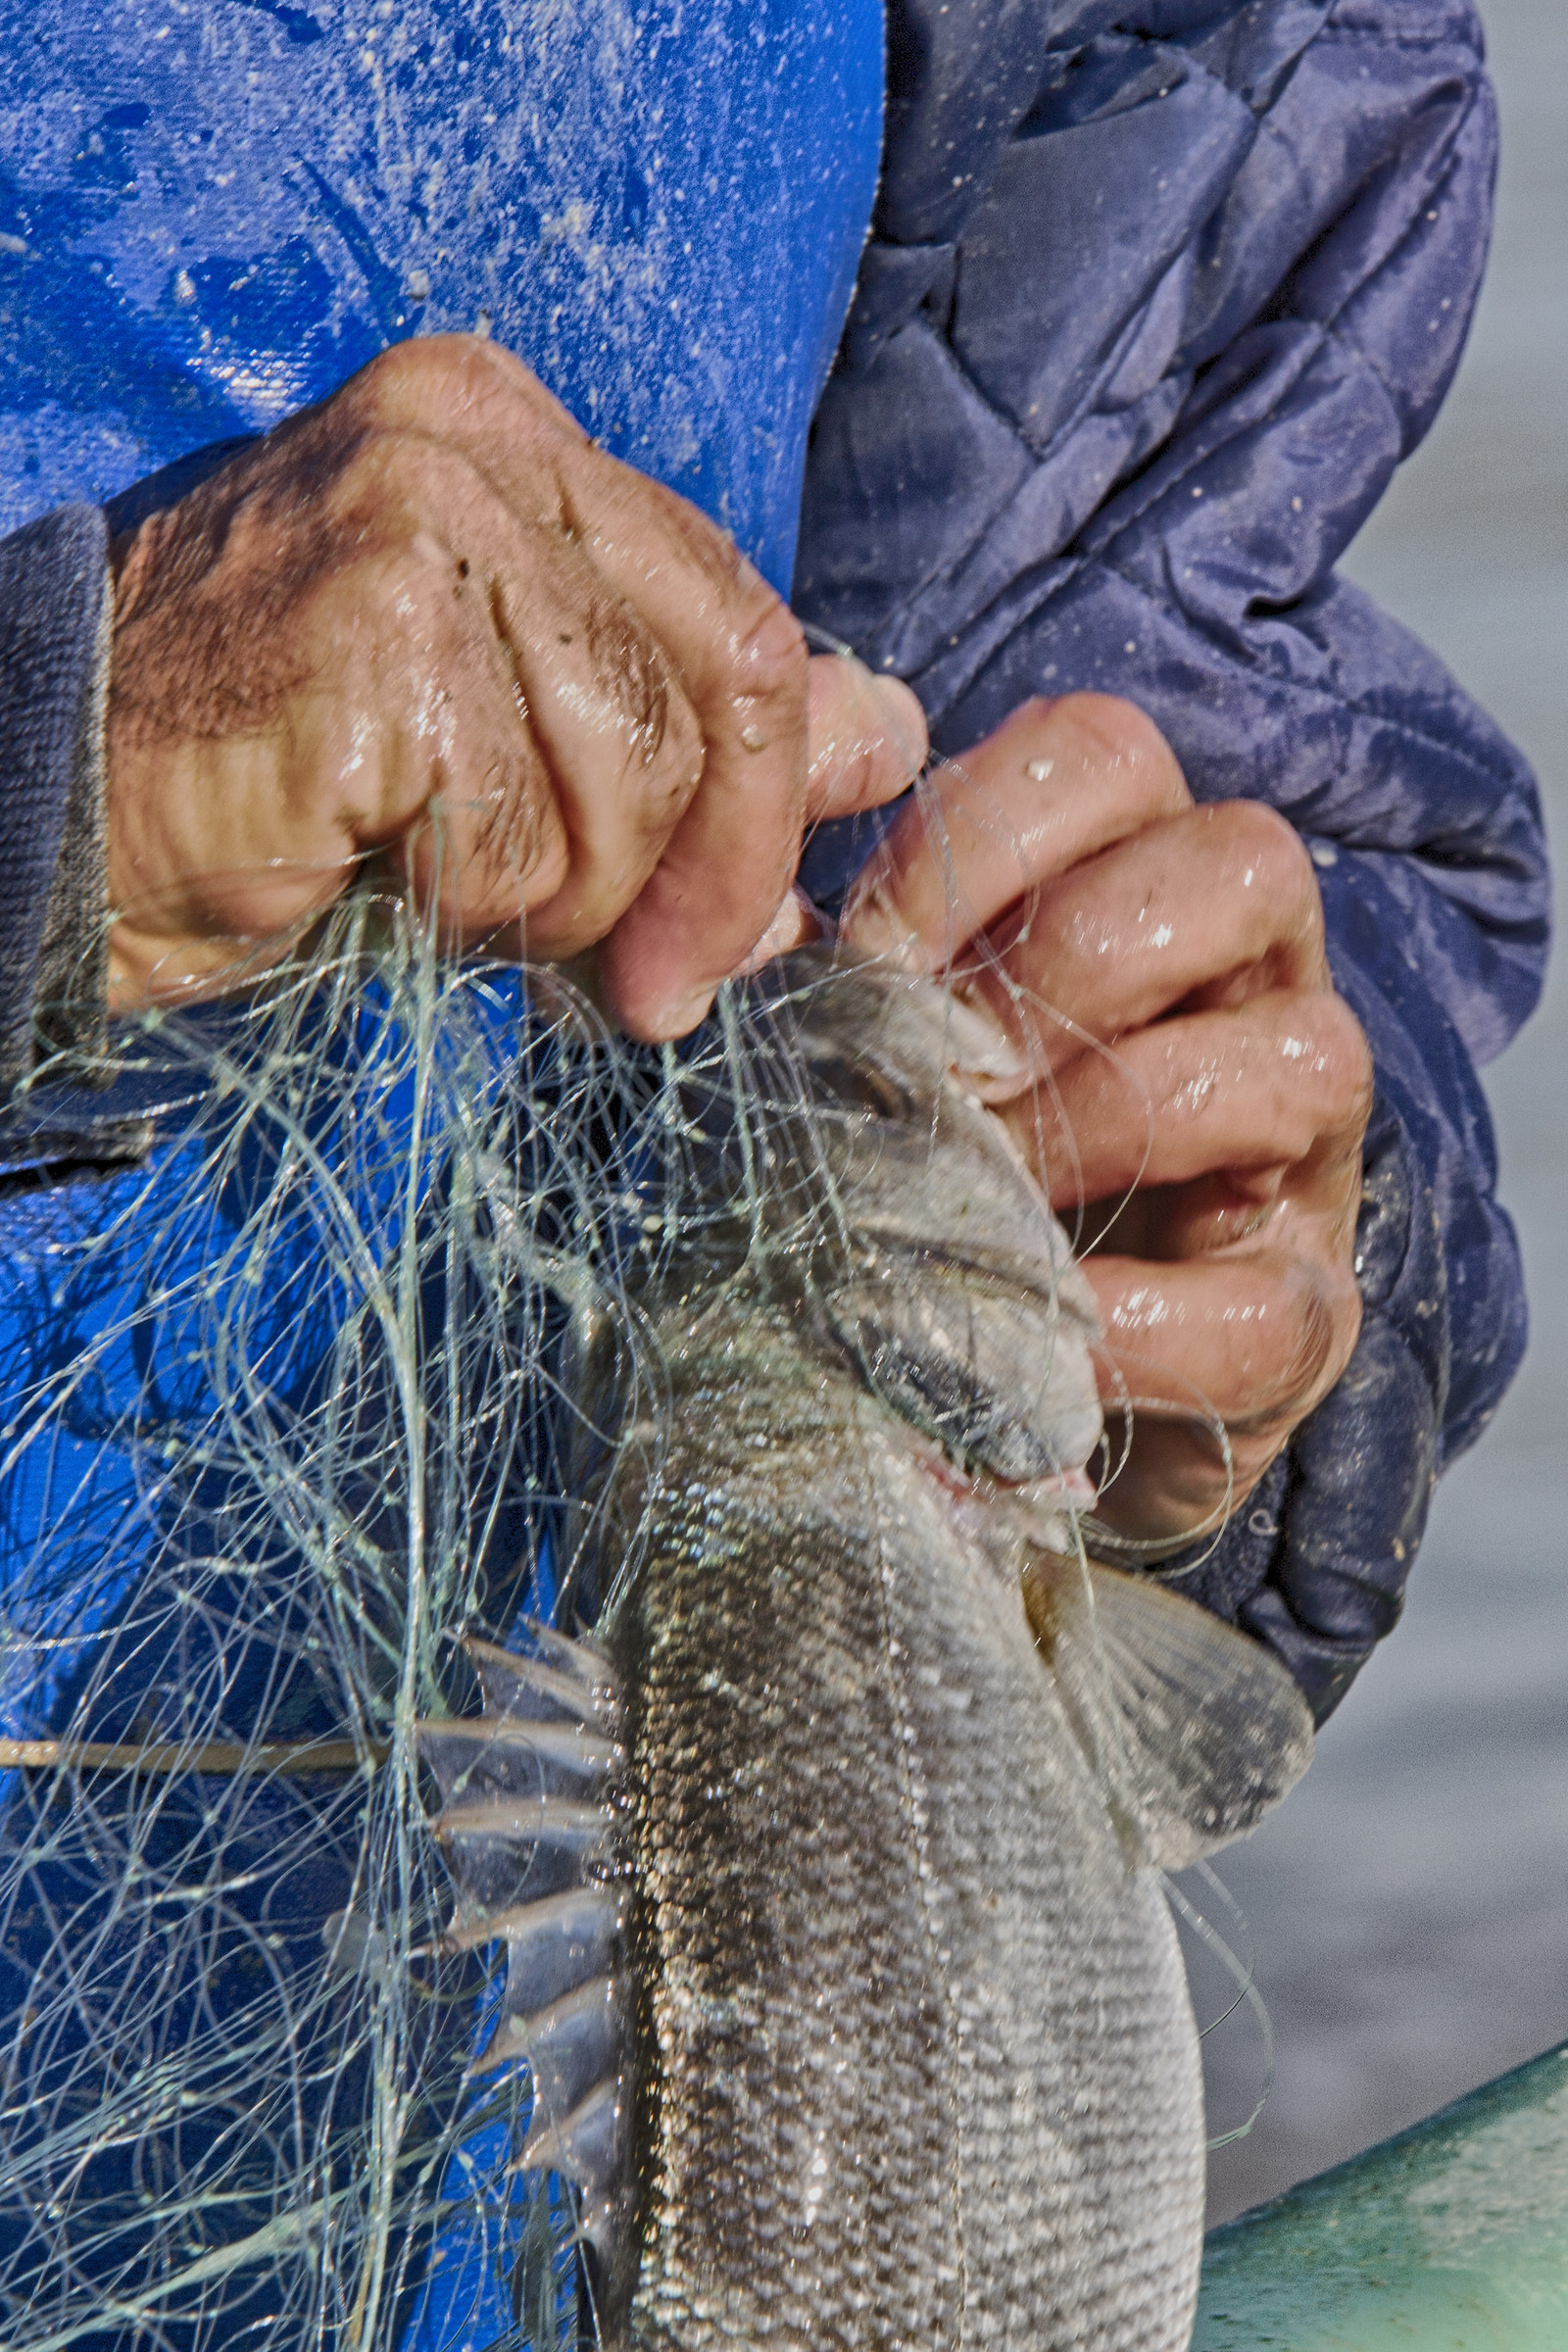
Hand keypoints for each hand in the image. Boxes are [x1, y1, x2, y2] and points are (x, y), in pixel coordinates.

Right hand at [106, 334, 924, 1038]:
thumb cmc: (282, 780)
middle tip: (658, 993)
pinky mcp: (376, 639)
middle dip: (714, 875)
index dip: (763, 800)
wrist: (54, 810)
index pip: (739, 614)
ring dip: (570, 902)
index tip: (739, 931)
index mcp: (517, 435)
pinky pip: (523, 835)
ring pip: (635, 771)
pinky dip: (476, 912)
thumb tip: (890, 741)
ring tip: (459, 907)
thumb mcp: (514, 741)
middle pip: (728, 679)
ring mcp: (420, 520)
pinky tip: (386, 888)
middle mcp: (475, 440)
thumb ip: (692, 727)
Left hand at [843, 694, 1372, 1546]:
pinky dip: (1141, 1322)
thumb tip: (748, 927)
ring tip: (992, 1185)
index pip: (1111, 755)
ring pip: (1313, 1053)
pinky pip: (1270, 1303)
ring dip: (1122, 1112)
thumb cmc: (933, 1164)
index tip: (873, 945)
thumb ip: (843, 974)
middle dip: (1069, 957)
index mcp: (1141, 874)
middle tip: (945, 1067)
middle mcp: (1256, 980)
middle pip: (1243, 863)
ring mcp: (1308, 1148)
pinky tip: (1037, 1329)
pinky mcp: (1305, 1312)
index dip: (985, 825)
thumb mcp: (886, 1045)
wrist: (1010, 1378)